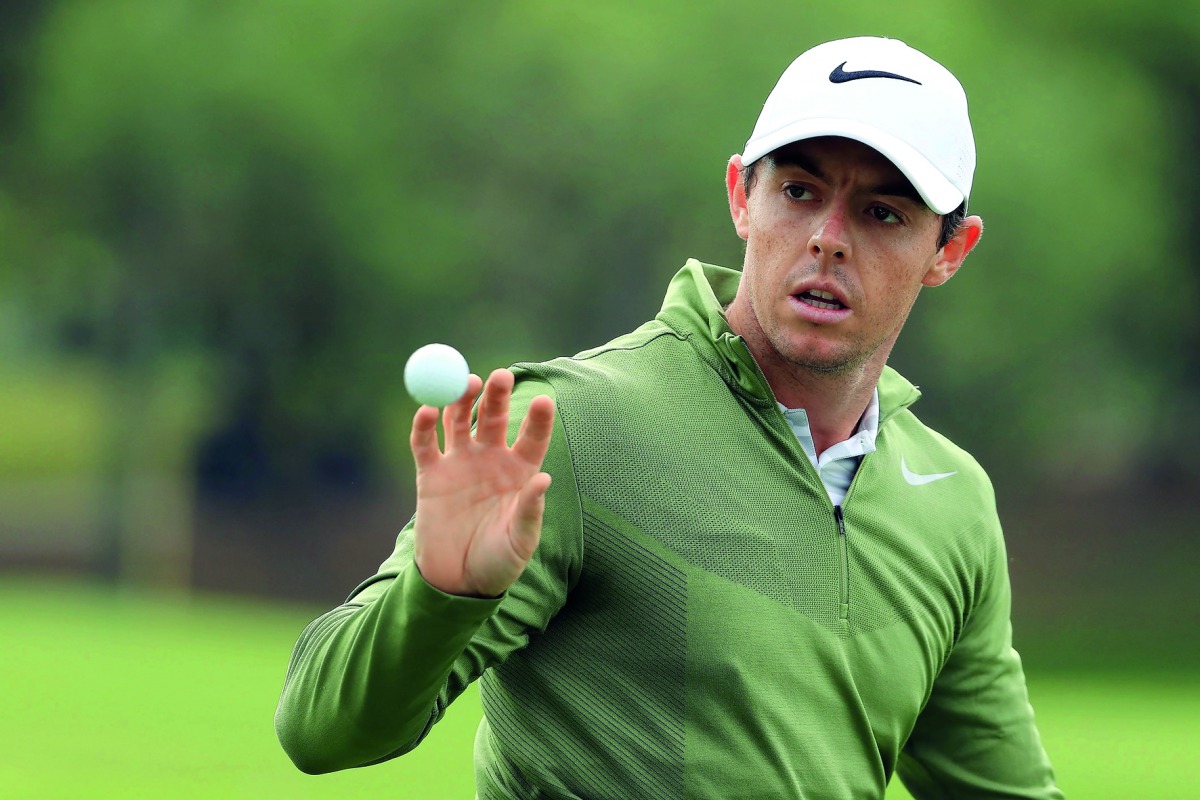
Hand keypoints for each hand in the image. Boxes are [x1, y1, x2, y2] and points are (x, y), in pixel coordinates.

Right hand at [410, 369, 555, 597]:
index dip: (537, 418)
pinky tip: (427, 411)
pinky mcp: (430, 474)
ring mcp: (459, 463)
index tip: (544, 400)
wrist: (457, 582)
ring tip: (468, 382)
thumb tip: (544, 479)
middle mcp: (491, 459)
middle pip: (494, 417)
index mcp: (520, 471)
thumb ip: (530, 510)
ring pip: (459, 420)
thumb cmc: (498, 563)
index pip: (532, 437)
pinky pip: (424, 444)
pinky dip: (423, 425)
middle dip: (497, 395)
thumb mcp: (520, 541)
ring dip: (462, 398)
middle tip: (500, 376)